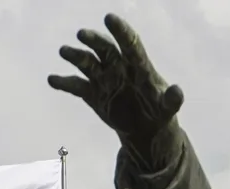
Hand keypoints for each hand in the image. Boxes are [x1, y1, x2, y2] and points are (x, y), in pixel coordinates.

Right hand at [48, 14, 183, 144]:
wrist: (145, 130)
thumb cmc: (159, 112)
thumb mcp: (168, 109)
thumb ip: (171, 100)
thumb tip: (177, 92)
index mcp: (138, 66)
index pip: (130, 44)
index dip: (121, 31)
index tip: (109, 18)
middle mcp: (118, 67)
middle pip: (104, 48)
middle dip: (94, 40)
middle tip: (82, 34)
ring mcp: (104, 79)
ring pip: (87, 62)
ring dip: (75, 56)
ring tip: (64, 51)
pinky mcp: (93, 94)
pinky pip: (76, 85)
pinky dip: (64, 82)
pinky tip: (52, 79)